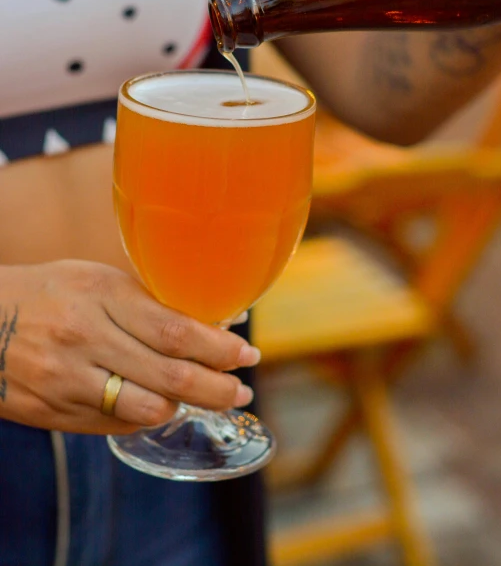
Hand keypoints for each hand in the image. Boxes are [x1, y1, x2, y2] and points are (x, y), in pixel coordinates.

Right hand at [0, 260, 260, 434]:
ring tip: (206, 399)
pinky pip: (116, 424)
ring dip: (185, 407)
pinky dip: (147, 416)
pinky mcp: (53, 411)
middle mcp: (85, 337)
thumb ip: (149, 300)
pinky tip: (161, 405)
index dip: (220, 349)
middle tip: (241, 391)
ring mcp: (66, 379)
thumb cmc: (50, 292)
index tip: (247, 355)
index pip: (176, 331)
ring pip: (147, 408)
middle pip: (171, 375)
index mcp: (101, 294)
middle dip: (217, 388)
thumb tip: (213, 320)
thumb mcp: (96, 279)